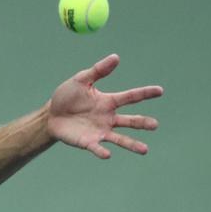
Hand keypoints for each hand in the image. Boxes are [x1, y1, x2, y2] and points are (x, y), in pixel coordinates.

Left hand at [47, 54, 163, 158]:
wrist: (51, 115)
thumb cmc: (67, 97)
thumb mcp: (81, 80)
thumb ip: (98, 71)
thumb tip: (116, 57)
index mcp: (108, 102)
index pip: (131, 97)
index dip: (145, 93)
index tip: (160, 91)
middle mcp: (108, 118)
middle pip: (130, 121)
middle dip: (142, 123)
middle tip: (155, 125)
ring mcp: (100, 131)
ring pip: (120, 139)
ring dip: (132, 144)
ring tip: (145, 150)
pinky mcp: (88, 142)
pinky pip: (97, 147)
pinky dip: (102, 151)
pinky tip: (108, 154)